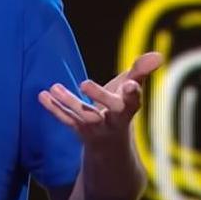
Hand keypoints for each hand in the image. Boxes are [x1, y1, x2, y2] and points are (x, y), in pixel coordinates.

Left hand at [38, 52, 162, 147]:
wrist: (111, 144)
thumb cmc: (121, 108)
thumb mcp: (131, 90)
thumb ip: (141, 71)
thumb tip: (159, 55)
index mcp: (129, 108)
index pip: (134, 102)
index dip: (132, 94)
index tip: (129, 84)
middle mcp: (115, 120)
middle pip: (110, 110)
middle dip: (99, 97)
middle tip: (84, 82)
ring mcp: (97, 128)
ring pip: (84, 117)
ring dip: (69, 102)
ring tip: (54, 87)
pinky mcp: (80, 132)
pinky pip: (66, 120)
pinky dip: (54, 109)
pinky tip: (42, 95)